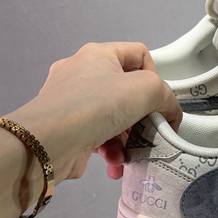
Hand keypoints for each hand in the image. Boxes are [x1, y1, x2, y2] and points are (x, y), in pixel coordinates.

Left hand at [9, 42, 181, 183]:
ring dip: (127, 138)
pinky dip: (109, 150)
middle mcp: (81, 72)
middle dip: (141, 116)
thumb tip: (169, 112)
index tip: (158, 100)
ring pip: (113, 117)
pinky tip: (114, 163)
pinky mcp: (65, 127)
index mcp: (98, 54)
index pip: (139, 54)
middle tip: (148, 131)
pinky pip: (97, 135)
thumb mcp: (146, 90)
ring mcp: (70, 100)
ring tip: (129, 153)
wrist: (47, 143)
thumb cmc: (95, 107)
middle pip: (126, 91)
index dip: (155, 76)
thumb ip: (166, 96)